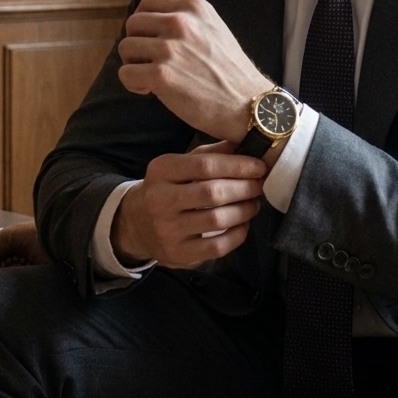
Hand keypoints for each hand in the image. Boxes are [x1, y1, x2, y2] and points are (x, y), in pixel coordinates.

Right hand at [112, 141, 265, 267]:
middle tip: (260, 185)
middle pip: (213, 193)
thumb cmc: (167, 188)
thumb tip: (242, 143)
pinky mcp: (178, 254)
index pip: (205, 165)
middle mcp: (160, 200)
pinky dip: (237, 235)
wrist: (137, 224)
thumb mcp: (180, 165)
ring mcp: (167, 230)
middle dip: (245, 188)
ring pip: (217, 220)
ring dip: (244, 210)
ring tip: (254, 203)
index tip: (259, 167)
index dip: (238, 165)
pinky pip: (216, 247)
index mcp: (161, 171)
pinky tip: (243, 224)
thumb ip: (208, 154)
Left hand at [117, 0, 271, 139]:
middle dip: (137, 43)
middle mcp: (180, 22)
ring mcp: (170, 48)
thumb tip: (151, 15)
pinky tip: (150, 90)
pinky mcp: (162, 75)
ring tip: (152, 77)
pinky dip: (133, 84)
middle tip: (151, 62)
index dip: (144, 21)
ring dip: (134, 64)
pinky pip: (125, 73)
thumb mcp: (214, 29)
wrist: (249, 105)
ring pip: (125, 48)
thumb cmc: (230, 72)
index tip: (151, 39)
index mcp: (194, 7)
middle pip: (133, 23)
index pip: (149, 1)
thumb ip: (187, 19)